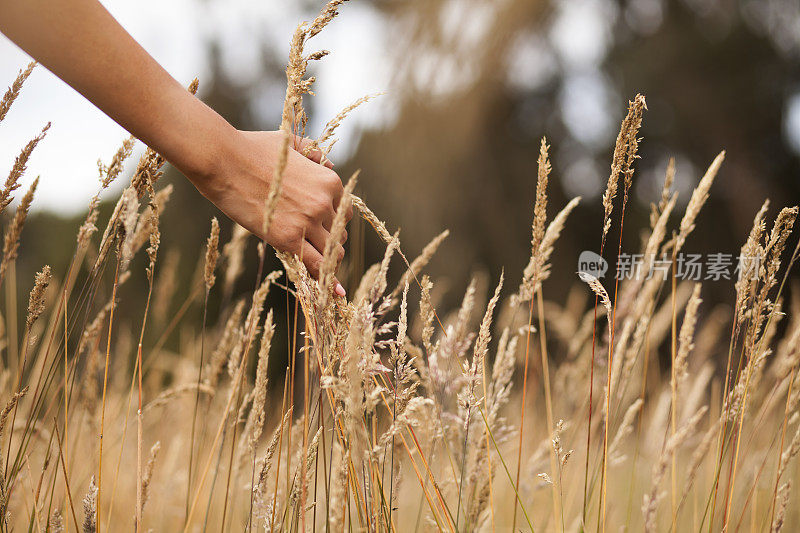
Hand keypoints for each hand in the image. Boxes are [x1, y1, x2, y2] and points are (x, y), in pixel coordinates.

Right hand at [193, 130, 351, 294]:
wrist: (224, 160)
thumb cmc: (253, 149)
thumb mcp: (292, 144)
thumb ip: (314, 153)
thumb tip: (329, 164)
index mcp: (330, 182)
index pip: (343, 213)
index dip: (331, 223)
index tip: (320, 230)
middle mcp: (325, 203)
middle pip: (339, 234)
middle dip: (327, 241)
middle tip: (311, 248)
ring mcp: (308, 222)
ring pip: (332, 252)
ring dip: (327, 261)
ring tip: (317, 268)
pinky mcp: (289, 239)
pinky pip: (315, 266)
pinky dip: (325, 281)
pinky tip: (333, 294)